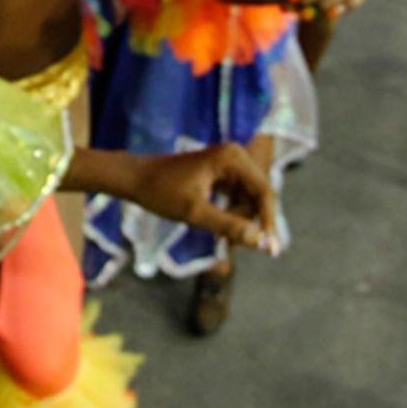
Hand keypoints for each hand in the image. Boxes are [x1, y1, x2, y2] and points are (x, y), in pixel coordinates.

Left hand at [128, 141, 281, 254]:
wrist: (136, 179)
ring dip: (240, 220)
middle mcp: (236, 156)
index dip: (269, 221)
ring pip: (250, 201)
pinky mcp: (223, 175)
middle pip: (260, 197)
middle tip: (229, 243)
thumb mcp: (195, 213)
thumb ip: (228, 225)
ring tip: (219, 235)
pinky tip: (219, 229)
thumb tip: (260, 242)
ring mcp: (230, 165)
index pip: (265, 192)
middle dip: (249, 222)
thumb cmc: (161, 192)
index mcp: (233, 158)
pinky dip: (232, 216)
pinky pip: (239, 199)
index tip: (270, 250)